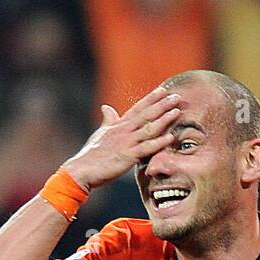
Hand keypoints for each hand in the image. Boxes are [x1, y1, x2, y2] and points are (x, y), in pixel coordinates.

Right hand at [62, 86, 184, 189]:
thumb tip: (107, 107)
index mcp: (118, 125)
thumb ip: (107, 120)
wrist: (82, 169)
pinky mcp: (127, 156)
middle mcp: (124, 130)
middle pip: (146, 114)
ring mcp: (126, 142)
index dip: (150, 99)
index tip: (163, 90)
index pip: (137, 108)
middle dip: (162, 104)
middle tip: (176, 96)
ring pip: (149, 128)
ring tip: (177, 111)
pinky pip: (147, 148)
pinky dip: (159, 142)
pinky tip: (170, 137)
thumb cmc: (91, 154)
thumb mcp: (100, 133)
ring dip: (164, 119)